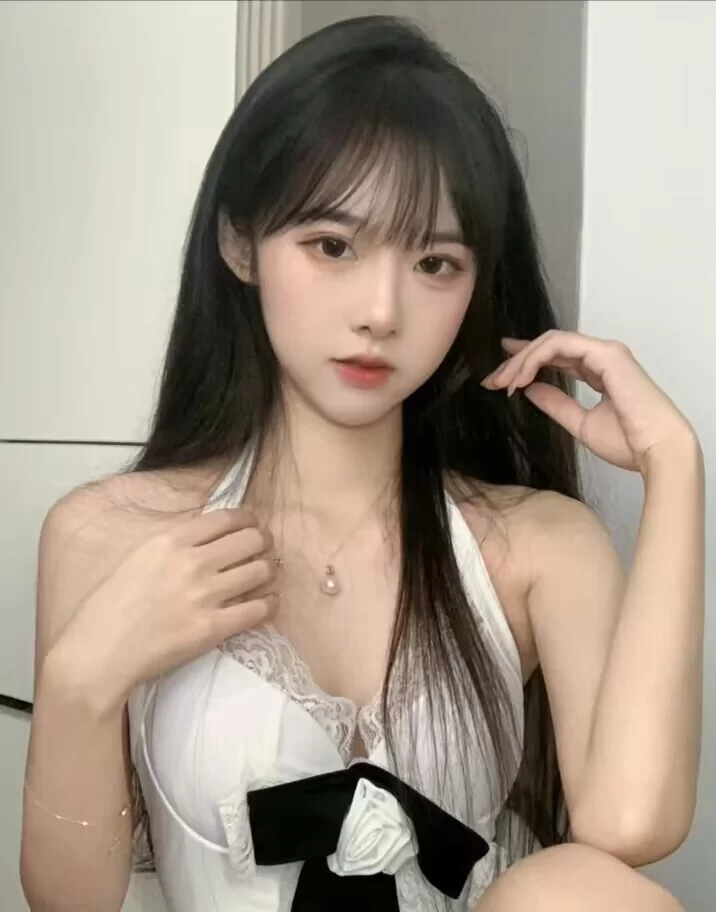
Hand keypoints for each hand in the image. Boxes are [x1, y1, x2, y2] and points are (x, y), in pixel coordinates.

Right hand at [50, 508, 276, 706]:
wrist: (99, 652)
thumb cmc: (109, 608)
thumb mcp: (138, 558)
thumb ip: (172, 545)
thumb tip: (205, 537)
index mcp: (171, 541)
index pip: (226, 518)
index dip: (248, 520)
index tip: (253, 526)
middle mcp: (192, 562)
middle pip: (251, 540)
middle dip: (263, 542)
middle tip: (265, 550)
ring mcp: (204, 595)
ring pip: (260, 571)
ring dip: (269, 571)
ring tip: (267, 576)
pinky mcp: (213, 628)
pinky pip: (258, 609)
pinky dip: (270, 603)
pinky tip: (269, 603)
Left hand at [481, 330, 698, 473]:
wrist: (656, 452)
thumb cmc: (628, 442)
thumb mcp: (579, 423)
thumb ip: (555, 404)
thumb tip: (529, 390)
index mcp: (599, 370)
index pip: (556, 355)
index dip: (526, 360)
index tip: (500, 373)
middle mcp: (601, 356)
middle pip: (548, 346)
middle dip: (516, 361)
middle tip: (493, 380)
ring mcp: (604, 352)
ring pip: (550, 342)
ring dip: (522, 360)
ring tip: (503, 382)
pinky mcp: (605, 354)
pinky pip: (560, 346)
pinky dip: (535, 359)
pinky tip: (520, 378)